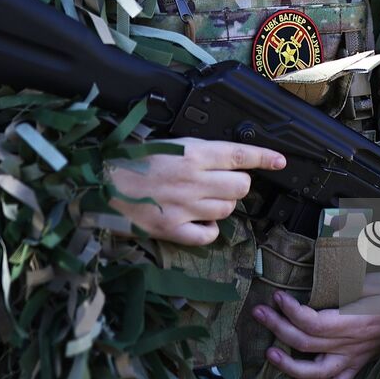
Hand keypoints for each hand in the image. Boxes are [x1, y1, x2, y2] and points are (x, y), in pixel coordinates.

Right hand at [106, 138, 284, 245]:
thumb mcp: (168, 143)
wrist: (99, 182)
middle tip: (223, 184)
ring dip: (222, 205)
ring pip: (227, 210)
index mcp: (191, 153)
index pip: (239, 154)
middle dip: (238, 185)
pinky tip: (199, 222)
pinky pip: (208, 235)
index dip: (264, 157)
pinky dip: (209, 230)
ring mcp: (184, 206)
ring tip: (203, 200)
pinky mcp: (172, 229)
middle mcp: (192, 179)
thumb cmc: (131, 161)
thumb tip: (226, 160)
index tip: (280, 161)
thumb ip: (198, 152)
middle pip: (241, 187)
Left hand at [252, 276, 379, 378]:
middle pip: (307, 342)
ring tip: (269, 352)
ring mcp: (355, 358)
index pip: (314, 322)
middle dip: (278, 327)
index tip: (277, 297)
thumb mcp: (374, 278)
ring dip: (289, 364)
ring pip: (317, 371)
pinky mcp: (359, 366)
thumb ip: (346, 282)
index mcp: (356, 320)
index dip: (291, 311)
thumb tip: (317, 278)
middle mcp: (353, 344)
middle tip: (259, 313)